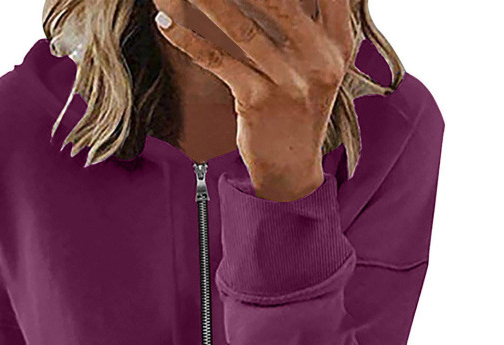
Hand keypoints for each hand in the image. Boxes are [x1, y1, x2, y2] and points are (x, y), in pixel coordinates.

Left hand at [153, 0, 355, 200]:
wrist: (292, 168)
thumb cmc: (300, 108)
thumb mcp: (320, 63)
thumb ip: (311, 21)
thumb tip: (275, 0)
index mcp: (338, 42)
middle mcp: (319, 59)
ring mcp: (289, 82)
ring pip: (242, 27)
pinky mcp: (258, 102)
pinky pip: (218, 62)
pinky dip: (188, 39)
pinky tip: (166, 22)